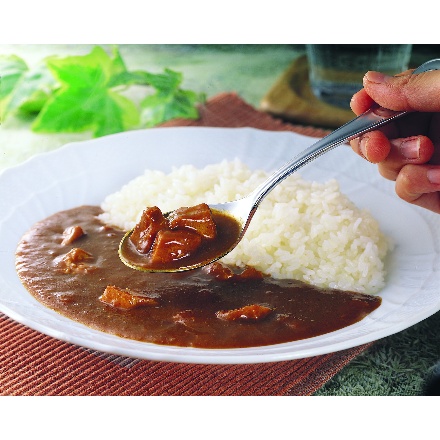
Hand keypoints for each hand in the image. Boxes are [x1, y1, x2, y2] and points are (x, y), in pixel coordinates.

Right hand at [349, 69, 439, 212]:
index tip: (360, 105)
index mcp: (432, 103)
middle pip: (376, 135)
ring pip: (386, 164)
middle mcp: (427, 131)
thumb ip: (416, 87)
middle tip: (377, 145)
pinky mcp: (431, 192)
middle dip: (371, 139)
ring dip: (398, 160)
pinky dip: (412, 183)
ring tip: (428, 153)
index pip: (389, 100)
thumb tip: (370, 81)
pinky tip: (439, 178)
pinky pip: (403, 188)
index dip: (369, 103)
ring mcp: (427, 163)